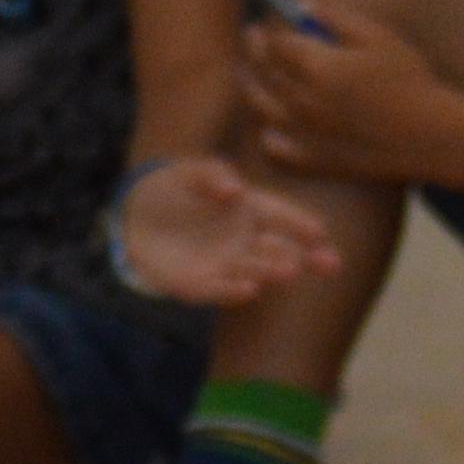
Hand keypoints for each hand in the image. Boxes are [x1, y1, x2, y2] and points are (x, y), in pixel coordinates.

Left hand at [113, 155, 338, 305]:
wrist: (134, 218)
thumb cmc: (171, 190)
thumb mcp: (188, 171)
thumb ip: (211, 174)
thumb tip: (234, 189)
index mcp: (248, 212)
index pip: (280, 216)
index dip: (300, 224)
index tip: (320, 232)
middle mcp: (245, 243)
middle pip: (280, 251)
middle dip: (304, 258)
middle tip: (329, 263)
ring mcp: (226, 267)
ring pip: (255, 271)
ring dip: (272, 271)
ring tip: (289, 271)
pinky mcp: (201, 286)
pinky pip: (220, 290)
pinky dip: (233, 291)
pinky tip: (250, 290)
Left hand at [240, 0, 450, 183]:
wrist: (436, 139)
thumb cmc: (412, 83)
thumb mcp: (379, 38)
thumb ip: (336, 16)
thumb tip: (302, 5)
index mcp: (316, 66)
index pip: (273, 45)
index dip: (263, 35)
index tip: (261, 30)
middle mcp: (304, 100)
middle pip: (263, 73)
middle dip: (253, 56)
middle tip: (252, 46)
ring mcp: (309, 134)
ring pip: (262, 109)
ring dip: (252, 92)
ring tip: (251, 83)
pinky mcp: (320, 162)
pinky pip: (277, 152)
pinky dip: (268, 140)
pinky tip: (270, 132)